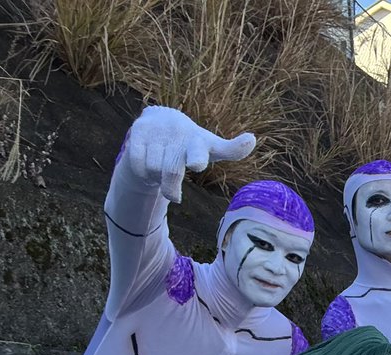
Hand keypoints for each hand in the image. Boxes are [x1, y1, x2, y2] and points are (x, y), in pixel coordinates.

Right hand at [125, 106, 255, 202]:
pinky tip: (148, 164)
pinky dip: (142, 171)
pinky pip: (138, 164)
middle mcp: (178, 132)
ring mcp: (157, 131)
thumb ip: (232, 149)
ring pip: (152, 169)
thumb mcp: (211, 147)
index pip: (200, 153)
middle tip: (175, 194)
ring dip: (155, 177)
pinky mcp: (139, 130)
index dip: (197, 158)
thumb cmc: (191, 144)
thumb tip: (252, 138)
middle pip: (170, 172)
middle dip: (170, 188)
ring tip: (161, 167)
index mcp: (199, 141)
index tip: (196, 164)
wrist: (159, 123)